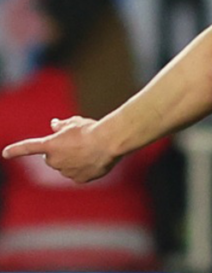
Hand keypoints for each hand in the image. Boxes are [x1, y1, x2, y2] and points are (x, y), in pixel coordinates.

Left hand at [1, 116, 119, 183]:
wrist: (110, 142)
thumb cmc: (92, 129)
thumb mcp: (75, 122)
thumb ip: (61, 126)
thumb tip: (54, 125)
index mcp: (50, 145)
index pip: (29, 147)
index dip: (16, 150)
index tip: (5, 153)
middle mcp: (55, 161)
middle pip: (52, 158)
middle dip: (60, 152)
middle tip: (76, 143)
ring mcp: (66, 172)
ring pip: (66, 167)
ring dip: (73, 160)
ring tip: (90, 150)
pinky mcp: (79, 179)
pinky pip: (78, 174)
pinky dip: (83, 168)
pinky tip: (94, 159)